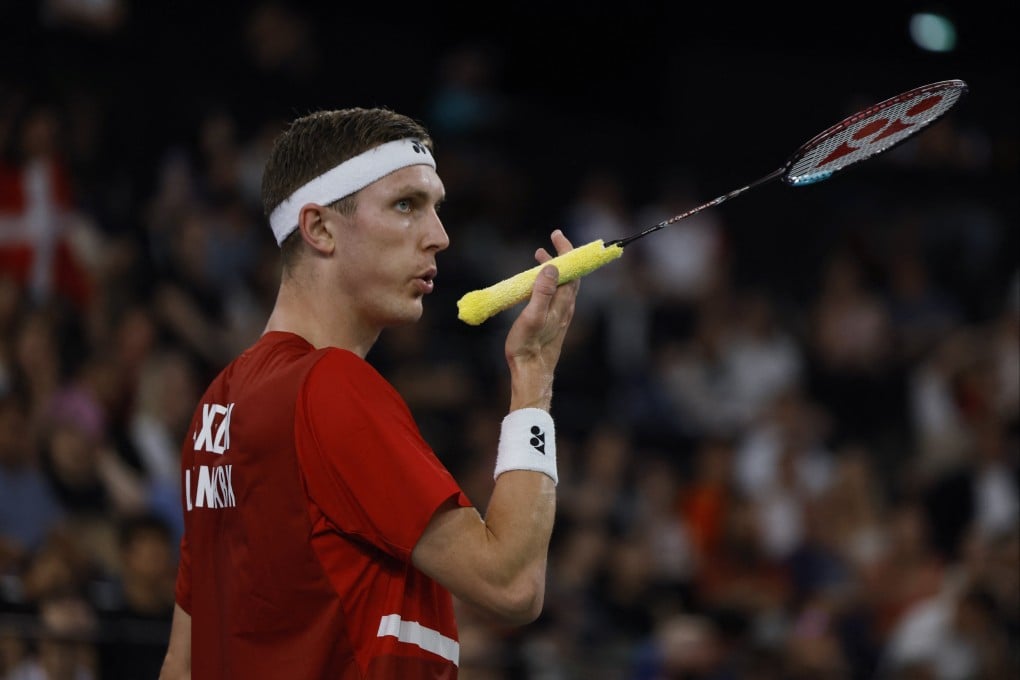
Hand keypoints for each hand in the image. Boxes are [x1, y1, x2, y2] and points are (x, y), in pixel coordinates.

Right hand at [504, 230, 579, 411]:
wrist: (531, 372)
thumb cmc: (528, 346)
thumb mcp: (532, 317)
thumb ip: (542, 292)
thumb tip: (551, 268)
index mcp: (562, 303)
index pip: (571, 270)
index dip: (566, 251)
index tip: (557, 236)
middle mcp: (565, 307)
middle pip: (569, 275)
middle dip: (561, 257)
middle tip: (547, 243)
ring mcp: (560, 314)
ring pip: (561, 284)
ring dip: (553, 268)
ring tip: (538, 257)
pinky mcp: (553, 321)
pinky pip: (555, 293)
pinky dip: (548, 281)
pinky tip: (536, 283)